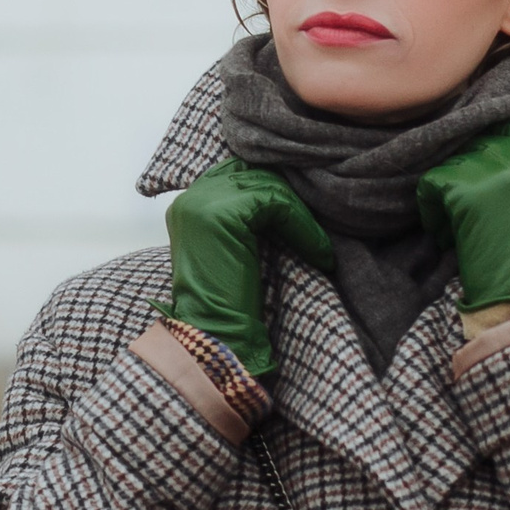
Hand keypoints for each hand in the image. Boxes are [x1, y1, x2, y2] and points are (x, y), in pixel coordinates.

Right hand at [163, 159, 333, 376]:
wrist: (218, 337)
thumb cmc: (231, 303)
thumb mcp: (237, 249)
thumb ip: (248, 218)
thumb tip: (288, 194)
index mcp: (188, 205)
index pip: (238, 172)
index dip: (275, 187)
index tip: (302, 216)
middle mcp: (190, 197)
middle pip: (255, 174)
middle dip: (291, 197)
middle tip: (316, 227)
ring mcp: (202, 203)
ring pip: (270, 187)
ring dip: (302, 216)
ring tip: (321, 247)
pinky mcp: (222, 215)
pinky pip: (277, 205)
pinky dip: (303, 227)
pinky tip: (318, 253)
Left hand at [416, 121, 509, 314]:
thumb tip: (493, 152)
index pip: (506, 125)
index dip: (485, 142)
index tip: (475, 168)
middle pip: (474, 142)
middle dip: (463, 174)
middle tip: (463, 206)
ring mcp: (491, 172)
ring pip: (450, 164)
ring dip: (447, 195)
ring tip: (456, 226)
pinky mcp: (464, 190)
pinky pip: (431, 185)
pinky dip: (431, 211)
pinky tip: (445, 233)